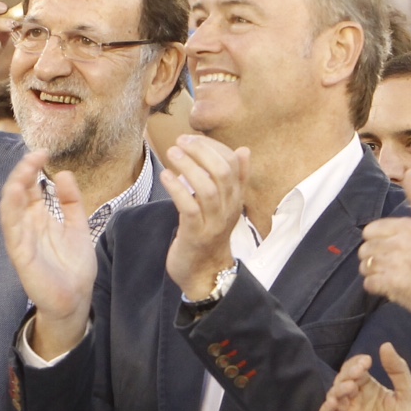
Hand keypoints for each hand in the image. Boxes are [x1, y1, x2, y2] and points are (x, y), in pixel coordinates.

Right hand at [0, 151, 95, 357]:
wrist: (76, 300)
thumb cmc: (73, 266)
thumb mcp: (77, 226)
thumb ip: (71, 201)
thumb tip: (64, 173)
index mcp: (40, 217)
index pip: (30, 187)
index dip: (33, 168)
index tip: (44, 152)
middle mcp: (27, 225)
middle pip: (18, 193)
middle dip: (23, 172)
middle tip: (34, 156)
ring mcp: (22, 239)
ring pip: (10, 208)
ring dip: (14, 187)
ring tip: (24, 170)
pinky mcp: (21, 255)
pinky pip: (11, 230)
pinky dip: (11, 211)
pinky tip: (16, 194)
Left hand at [159, 134, 246, 298]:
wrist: (203, 272)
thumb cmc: (208, 233)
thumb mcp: (223, 205)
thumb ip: (233, 179)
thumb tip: (244, 150)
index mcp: (235, 199)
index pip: (233, 164)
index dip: (213, 147)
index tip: (192, 137)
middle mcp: (228, 209)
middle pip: (223, 173)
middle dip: (202, 152)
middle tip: (181, 141)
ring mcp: (213, 223)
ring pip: (207, 189)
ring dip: (188, 167)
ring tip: (172, 153)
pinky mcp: (195, 235)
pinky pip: (189, 208)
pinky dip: (177, 189)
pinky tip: (166, 177)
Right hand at [317, 342, 410, 410]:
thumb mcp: (409, 396)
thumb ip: (398, 371)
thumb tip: (385, 344)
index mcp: (370, 390)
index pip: (355, 370)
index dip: (356, 363)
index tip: (367, 361)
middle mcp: (355, 401)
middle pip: (342, 381)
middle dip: (347, 374)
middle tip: (357, 373)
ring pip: (332, 397)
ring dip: (337, 389)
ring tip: (350, 388)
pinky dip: (326, 409)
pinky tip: (334, 402)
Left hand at [359, 169, 410, 326]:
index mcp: (409, 226)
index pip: (371, 230)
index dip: (378, 243)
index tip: (394, 251)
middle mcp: (402, 240)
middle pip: (365, 249)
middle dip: (375, 259)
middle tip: (395, 267)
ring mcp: (395, 261)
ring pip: (365, 266)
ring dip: (376, 275)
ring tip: (395, 278)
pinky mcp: (390, 282)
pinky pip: (368, 283)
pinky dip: (377, 289)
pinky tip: (393, 289)